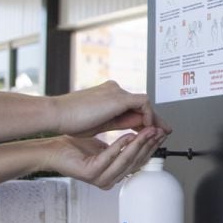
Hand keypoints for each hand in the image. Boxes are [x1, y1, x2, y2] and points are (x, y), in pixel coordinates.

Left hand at [45, 127, 165, 189]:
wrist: (53, 150)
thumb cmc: (75, 147)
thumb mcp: (106, 142)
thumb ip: (124, 142)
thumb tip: (144, 131)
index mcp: (115, 173)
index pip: (139, 160)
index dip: (151, 146)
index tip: (160, 132)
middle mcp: (110, 178)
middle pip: (136, 161)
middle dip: (149, 144)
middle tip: (157, 131)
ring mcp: (100, 177)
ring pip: (125, 160)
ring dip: (139, 144)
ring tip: (146, 131)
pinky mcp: (90, 173)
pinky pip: (109, 158)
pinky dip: (120, 146)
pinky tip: (127, 136)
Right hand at [54, 81, 171, 136]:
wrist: (58, 114)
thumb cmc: (70, 121)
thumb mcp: (99, 123)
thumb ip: (118, 122)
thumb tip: (133, 126)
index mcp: (108, 95)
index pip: (133, 106)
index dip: (144, 119)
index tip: (150, 130)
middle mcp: (114, 90)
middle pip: (142, 103)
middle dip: (154, 119)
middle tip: (165, 131)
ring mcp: (116, 91)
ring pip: (145, 103)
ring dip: (153, 118)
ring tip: (160, 132)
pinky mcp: (118, 97)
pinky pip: (143, 104)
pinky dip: (148, 115)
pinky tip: (147, 128)